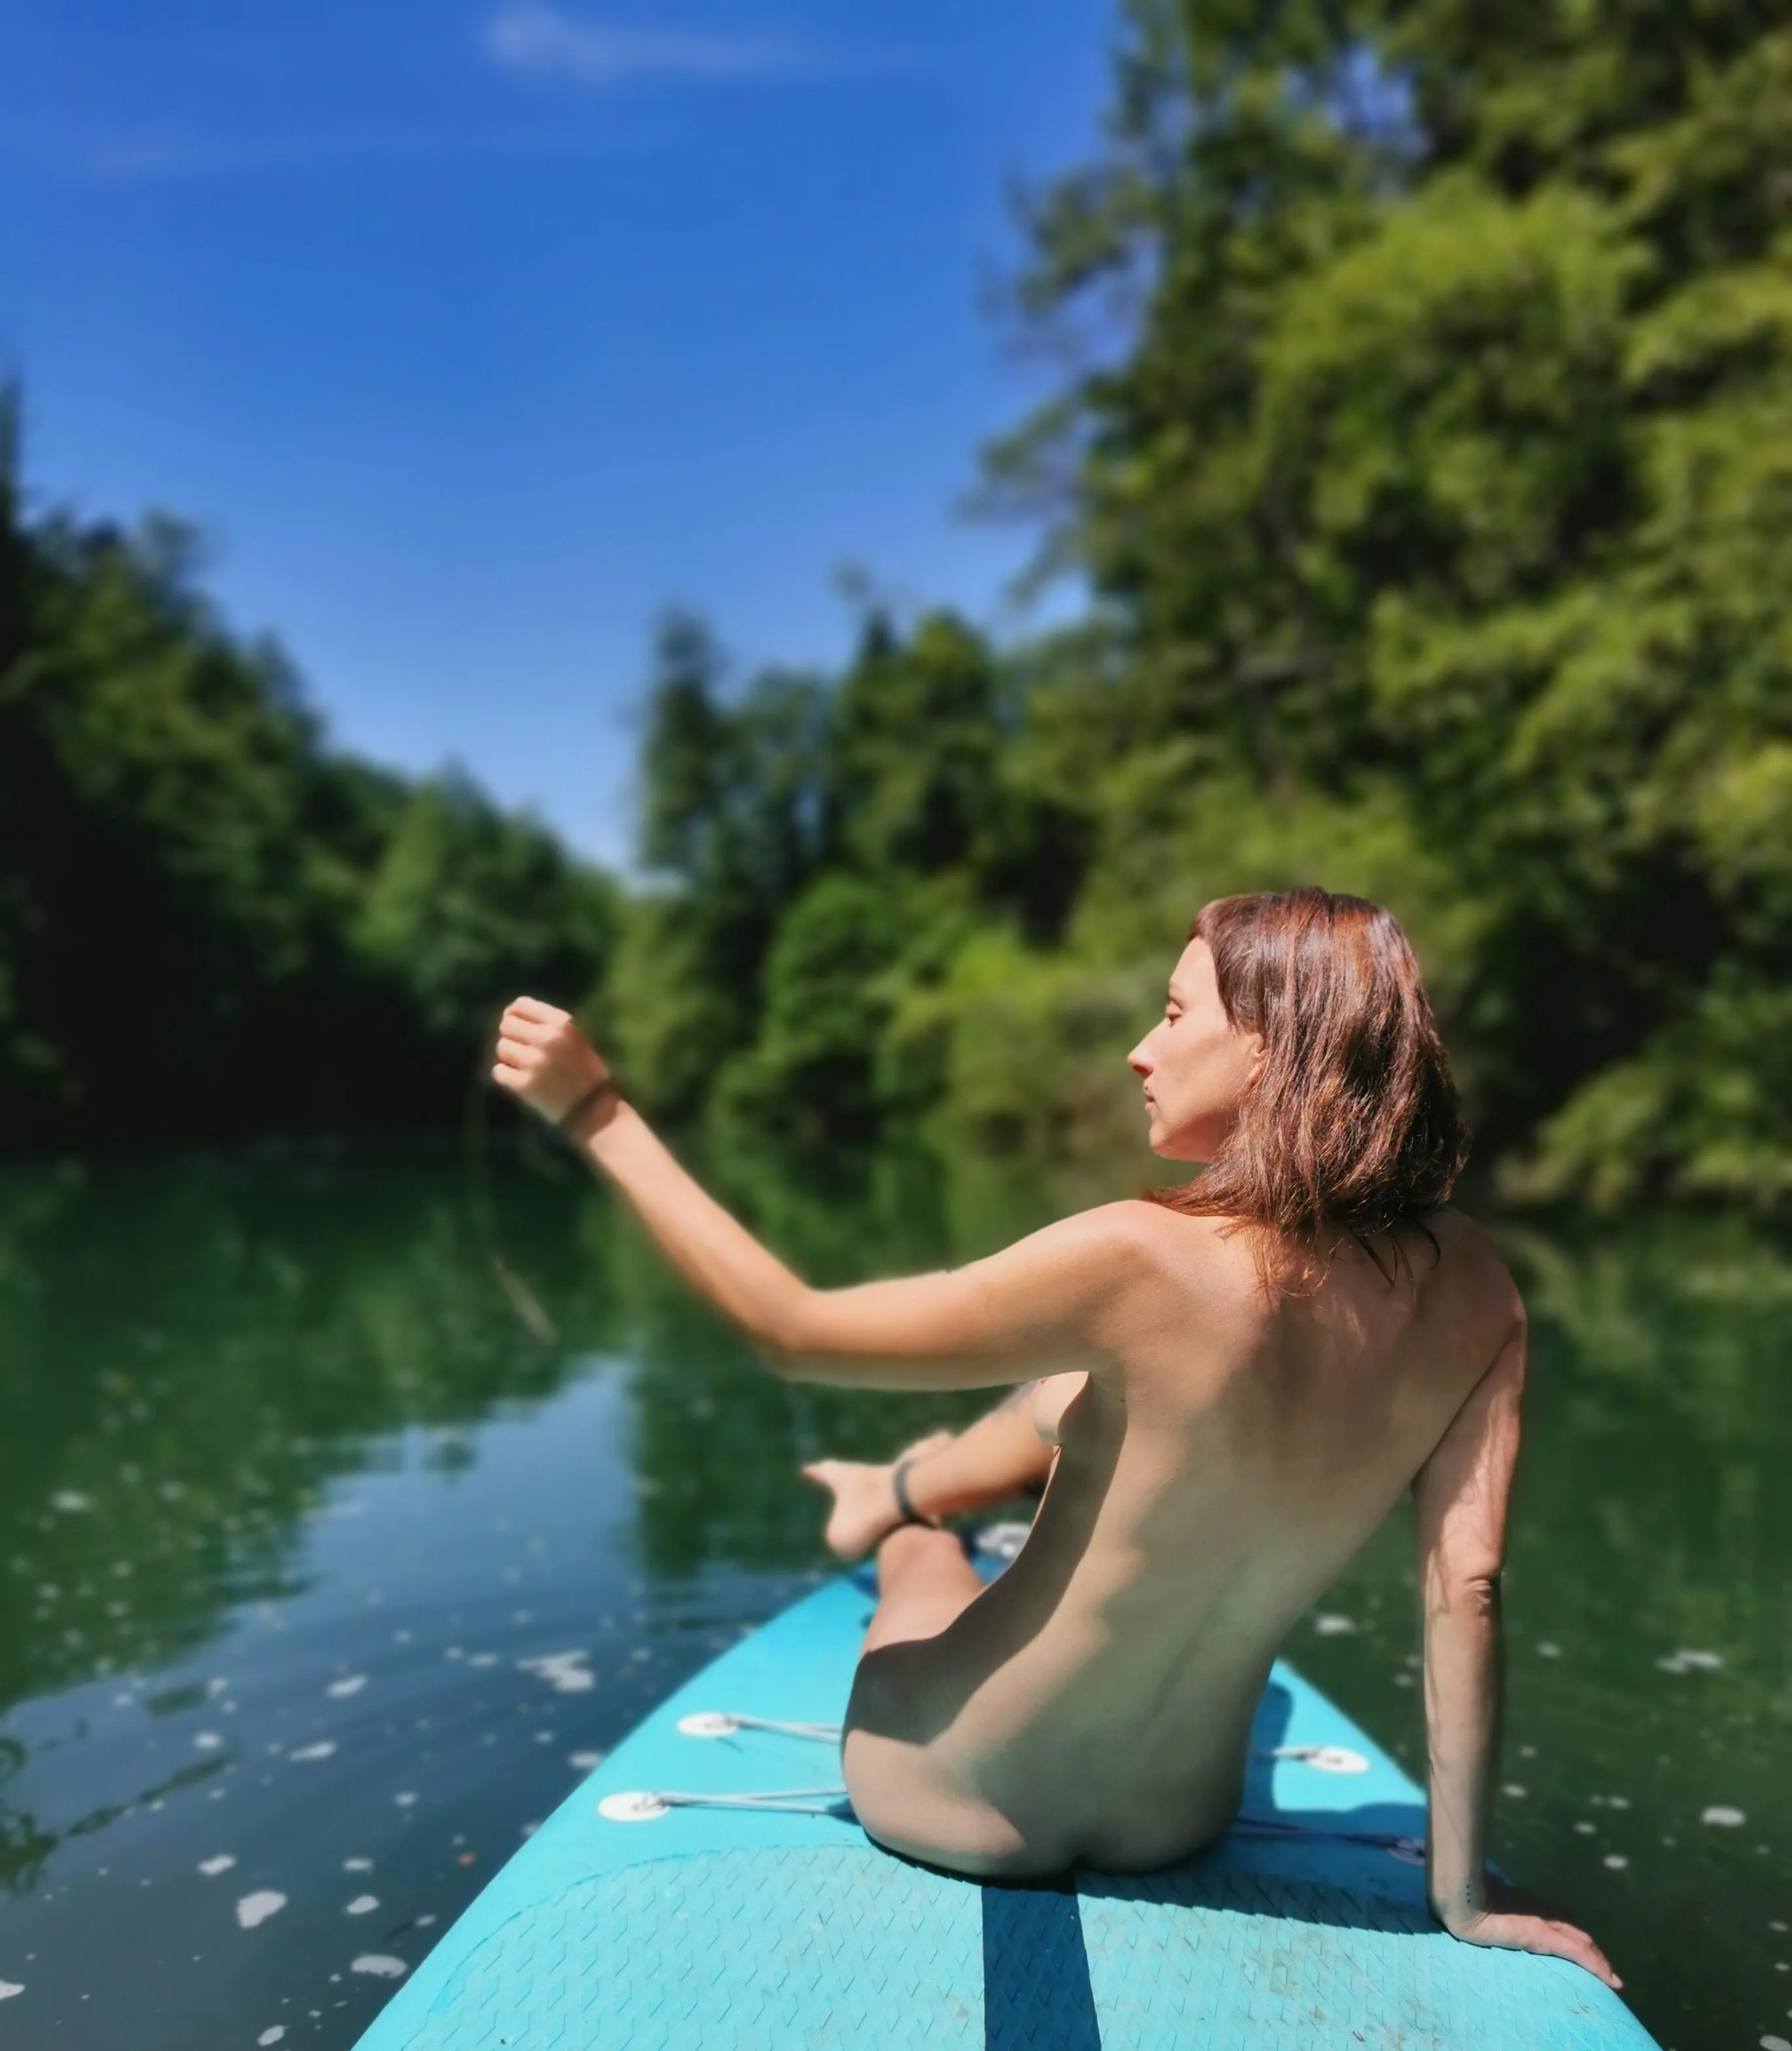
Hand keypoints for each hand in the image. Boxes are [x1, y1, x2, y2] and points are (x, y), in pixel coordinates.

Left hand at [492, 996, 609, 1125]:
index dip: (513, 1015)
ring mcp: (535, 1062)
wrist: (594, 1110)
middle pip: (506, 1025)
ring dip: (509, 1057)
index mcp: (562, 1023)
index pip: (520, 1005)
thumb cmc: (584, 1071)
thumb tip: (508, 1014)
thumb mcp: (574, 1037)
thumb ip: (545, 1023)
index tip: (518, 1027)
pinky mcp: (525, 1085)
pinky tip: (521, 1080)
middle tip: (523, 1051)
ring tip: (525, 1067)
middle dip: (511, 1037)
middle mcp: (548, 1039)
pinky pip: (498, 1071)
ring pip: (501, 1048)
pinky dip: (506, 1075)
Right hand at [1437, 1874, 1620, 1989]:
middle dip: (1592, 1951)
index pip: (1559, 1920)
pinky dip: (1596, 1966)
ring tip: (1612, 1978)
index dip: (1574, 1934)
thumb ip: (1493, 1899)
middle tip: (1606, 1968)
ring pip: (1583, 1943)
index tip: (1585, 1946)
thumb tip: (1488, 1893)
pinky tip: (1609, 1979)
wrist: (1464, 1901)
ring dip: (1599, 1961)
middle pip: (1576, 1932)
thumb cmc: (1468, 1899)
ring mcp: (1545, 1924)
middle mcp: (1541, 1912)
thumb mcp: (1485, 1898)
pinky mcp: (1545, 1938)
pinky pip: (1578, 1954)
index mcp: (1527, 1904)